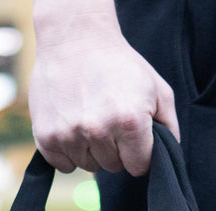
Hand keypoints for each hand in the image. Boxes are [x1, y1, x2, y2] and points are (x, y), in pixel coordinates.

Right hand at [30, 0, 179, 176]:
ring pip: (89, 167)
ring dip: (92, 150)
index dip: (138, 153)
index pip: (139, 167)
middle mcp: (99, 130)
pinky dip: (69, 153)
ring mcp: (70, 135)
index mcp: (130, 122)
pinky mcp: (46, 136)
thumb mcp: (157, 90)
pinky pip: (64, 166)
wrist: (75, 38)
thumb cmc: (120, 65)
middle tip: (109, 119)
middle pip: (114, 167)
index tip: (132, 135)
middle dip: (115, 150)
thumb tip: (167, 160)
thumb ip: (169, 128)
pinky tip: (72, 127)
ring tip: (90, 118)